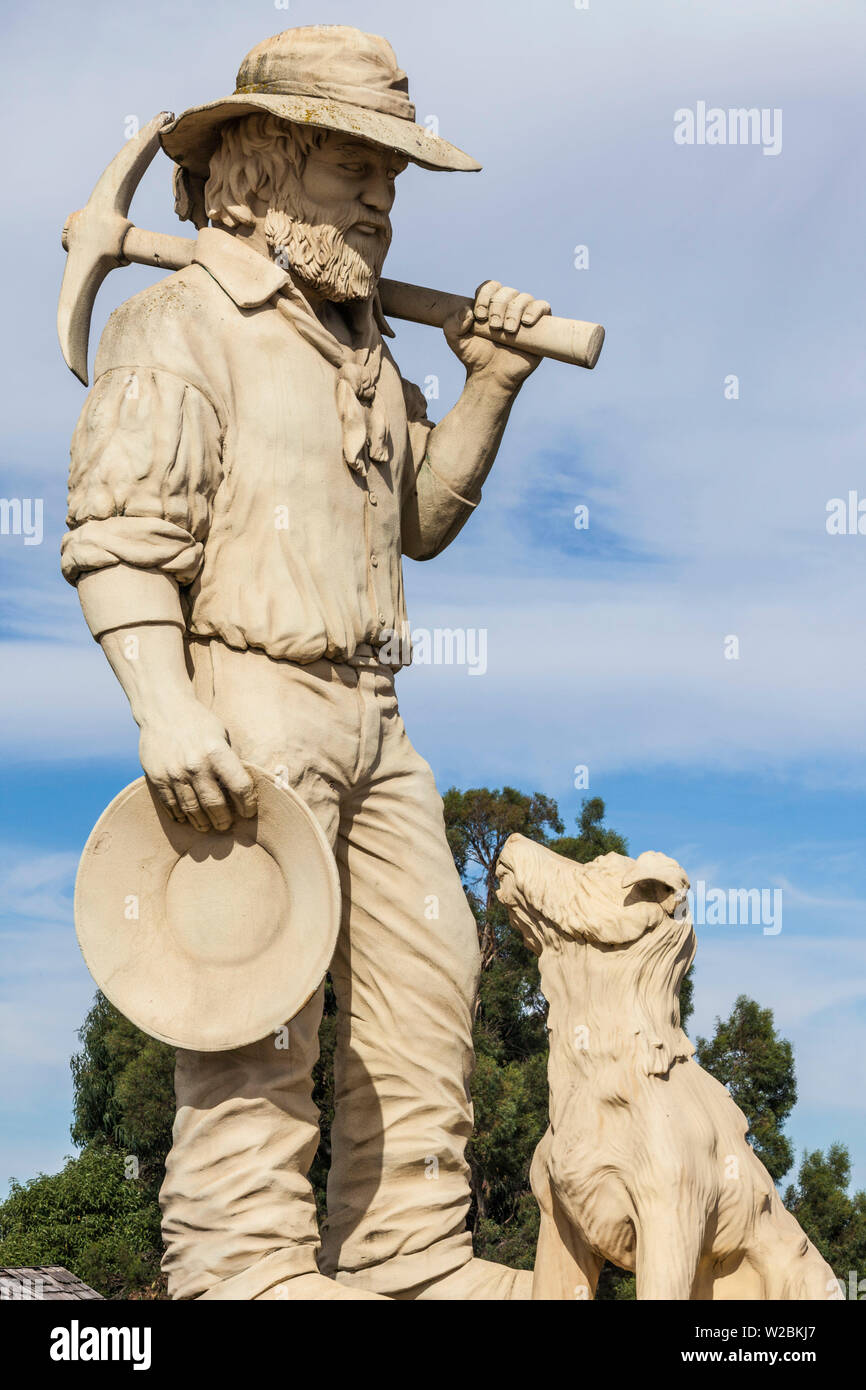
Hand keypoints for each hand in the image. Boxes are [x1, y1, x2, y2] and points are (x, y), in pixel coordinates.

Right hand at [138, 698, 256, 832]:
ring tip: (208, 827)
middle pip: (215, 804)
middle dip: (224, 820)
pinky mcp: (157, 777)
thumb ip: (230, 761)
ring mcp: (174, 773)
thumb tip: (242, 789)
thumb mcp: (222, 735)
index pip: (240, 786)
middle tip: (227, 826)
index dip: (248, 804)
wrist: (163, 709)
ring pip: (192, 809)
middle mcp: (196, 765)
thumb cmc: (198, 722)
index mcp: (217, 752)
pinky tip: (187, 818)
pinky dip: (180, 814)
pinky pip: (171, 804)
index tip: (249, 813)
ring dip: (202, 822)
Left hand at [444, 280, 550, 387]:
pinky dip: (536, 310)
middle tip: (494, 327)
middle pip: (507, 291)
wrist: (492, 376)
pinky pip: (543, 307)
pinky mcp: (540, 326)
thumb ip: (452, 324)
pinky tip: (526, 323)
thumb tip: (467, 310)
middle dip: (499, 306)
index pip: (490, 286)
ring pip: (524, 298)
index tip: (479, 316)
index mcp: (489, 304)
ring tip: (508, 330)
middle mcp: (508, 306)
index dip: (485, 296)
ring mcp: (524, 315)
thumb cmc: (475, 357)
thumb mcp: (456, 341)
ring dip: (514, 311)